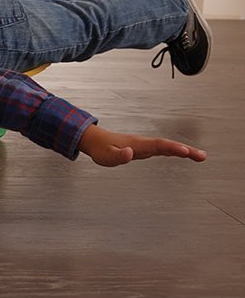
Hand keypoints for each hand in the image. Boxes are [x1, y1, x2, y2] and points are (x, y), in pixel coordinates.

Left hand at [78, 124, 206, 166]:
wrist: (95, 141)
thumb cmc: (100, 149)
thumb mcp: (106, 156)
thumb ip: (118, 155)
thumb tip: (130, 153)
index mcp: (137, 144)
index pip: (159, 145)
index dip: (173, 148)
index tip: (186, 152)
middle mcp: (144, 143)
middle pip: (168, 145)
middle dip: (186, 150)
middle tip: (202, 156)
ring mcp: (145, 146)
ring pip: (168, 147)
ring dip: (184, 150)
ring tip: (200, 156)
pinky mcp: (144, 149)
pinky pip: (163, 149)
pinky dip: (175, 151)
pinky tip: (183, 154)